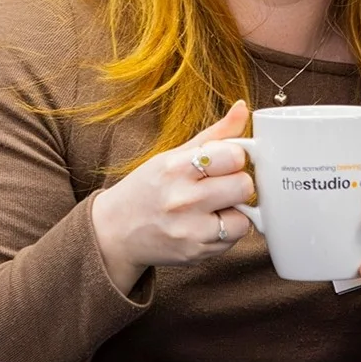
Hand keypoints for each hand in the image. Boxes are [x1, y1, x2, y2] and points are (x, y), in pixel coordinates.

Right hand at [91, 100, 253, 294]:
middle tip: (222, 184)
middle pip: (244, 186)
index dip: (236, 157)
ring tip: (215, 206)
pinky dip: (227, 231)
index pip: (233, 156)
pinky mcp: (196, 254)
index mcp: (176, 168)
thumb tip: (243, 107)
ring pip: (244, 217)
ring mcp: (189, 230)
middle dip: (238, 183)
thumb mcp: (174, 154)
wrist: (115, 232)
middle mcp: (182, 200)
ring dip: (235, 211)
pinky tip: (207, 223)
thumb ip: (215, 134)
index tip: (226, 162)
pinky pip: (234, 239)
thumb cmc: (148, 188)